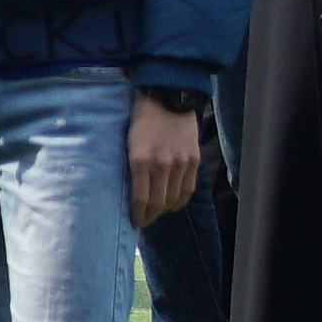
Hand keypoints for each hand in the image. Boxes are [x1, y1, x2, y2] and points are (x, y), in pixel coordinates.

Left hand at [125, 92, 204, 227]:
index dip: (139, 215)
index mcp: (140, 160)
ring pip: (174, 198)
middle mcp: (162, 164)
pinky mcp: (194, 159)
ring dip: (165, 210)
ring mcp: (180, 162)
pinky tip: (174, 204)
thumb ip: (132, 167)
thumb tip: (132, 191)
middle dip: (151, 215)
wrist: (167, 98)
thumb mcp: (128, 142)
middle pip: (158, 202)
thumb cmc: (141, 119)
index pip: (141, 199)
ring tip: (158, 213)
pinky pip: (189, 187)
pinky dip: (181, 199)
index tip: (135, 222)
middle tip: (145, 220)